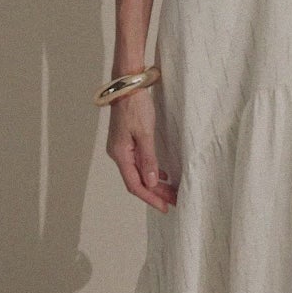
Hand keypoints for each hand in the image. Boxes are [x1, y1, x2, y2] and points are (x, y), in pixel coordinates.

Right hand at [105, 87, 178, 209]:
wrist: (127, 85)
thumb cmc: (135, 106)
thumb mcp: (145, 133)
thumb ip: (148, 159)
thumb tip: (152, 182)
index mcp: (120, 154)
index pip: (134, 184)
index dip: (150, 197)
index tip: (163, 207)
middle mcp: (118, 154)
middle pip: (137, 180)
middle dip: (155, 193)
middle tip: (173, 202)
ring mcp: (121, 148)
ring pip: (138, 172)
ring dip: (154, 183)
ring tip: (170, 192)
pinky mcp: (126, 142)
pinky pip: (138, 163)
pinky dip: (150, 171)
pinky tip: (162, 176)